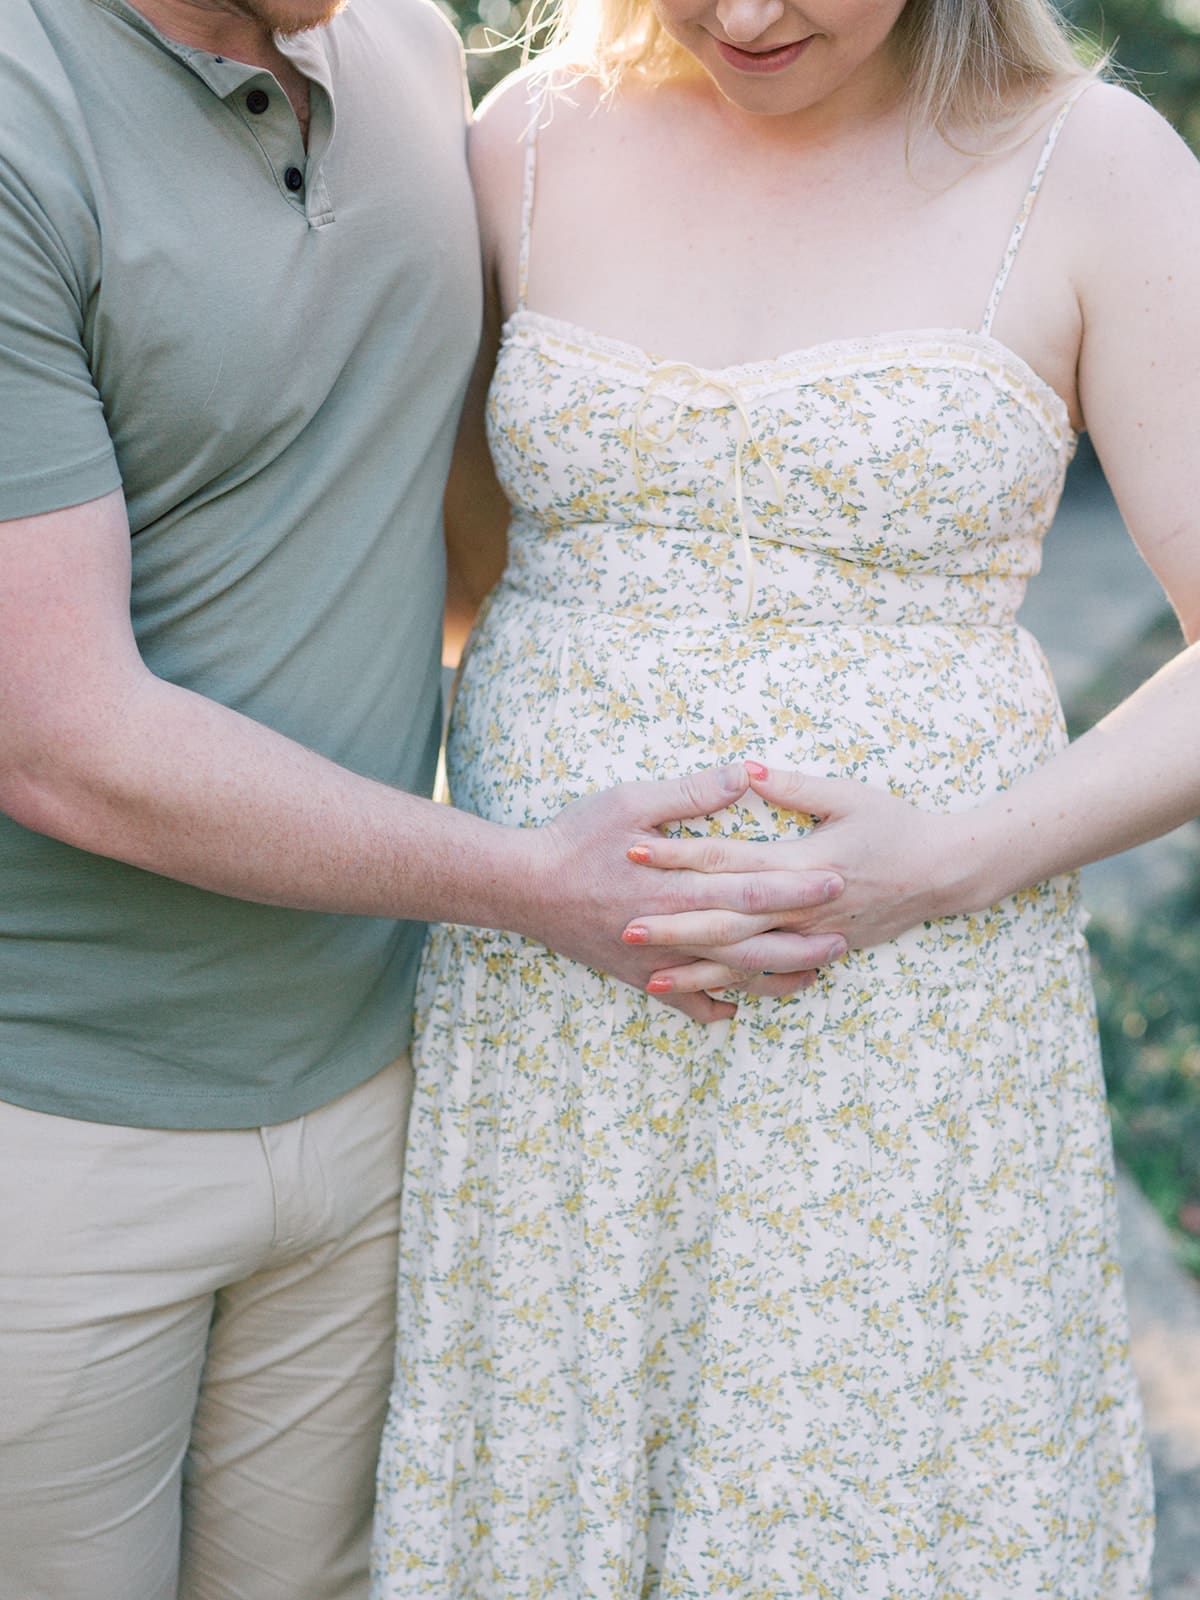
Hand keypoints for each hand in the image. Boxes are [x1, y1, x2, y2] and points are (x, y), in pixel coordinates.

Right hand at [528, 763, 846, 1020]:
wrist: (522, 888)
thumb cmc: (574, 837)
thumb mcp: (631, 801)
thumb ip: (691, 793)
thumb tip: (742, 776)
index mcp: (678, 887)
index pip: (751, 889)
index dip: (796, 885)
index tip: (835, 878)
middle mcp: (673, 931)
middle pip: (751, 942)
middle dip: (801, 940)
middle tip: (844, 937)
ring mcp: (657, 961)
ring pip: (727, 977)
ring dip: (773, 979)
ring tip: (812, 975)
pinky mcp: (638, 976)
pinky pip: (683, 1001)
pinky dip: (713, 1007)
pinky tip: (738, 1010)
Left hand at [622, 762, 976, 996]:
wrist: (945, 873)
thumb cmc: (896, 824)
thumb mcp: (848, 794)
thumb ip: (794, 786)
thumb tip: (746, 770)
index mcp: (801, 862)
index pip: (728, 860)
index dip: (680, 856)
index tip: (635, 851)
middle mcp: (801, 907)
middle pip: (726, 921)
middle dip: (674, 926)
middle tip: (625, 928)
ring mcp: (810, 938)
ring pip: (745, 962)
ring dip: (696, 972)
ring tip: (649, 979)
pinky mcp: (819, 954)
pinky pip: (771, 979)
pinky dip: (735, 991)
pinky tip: (704, 1000)